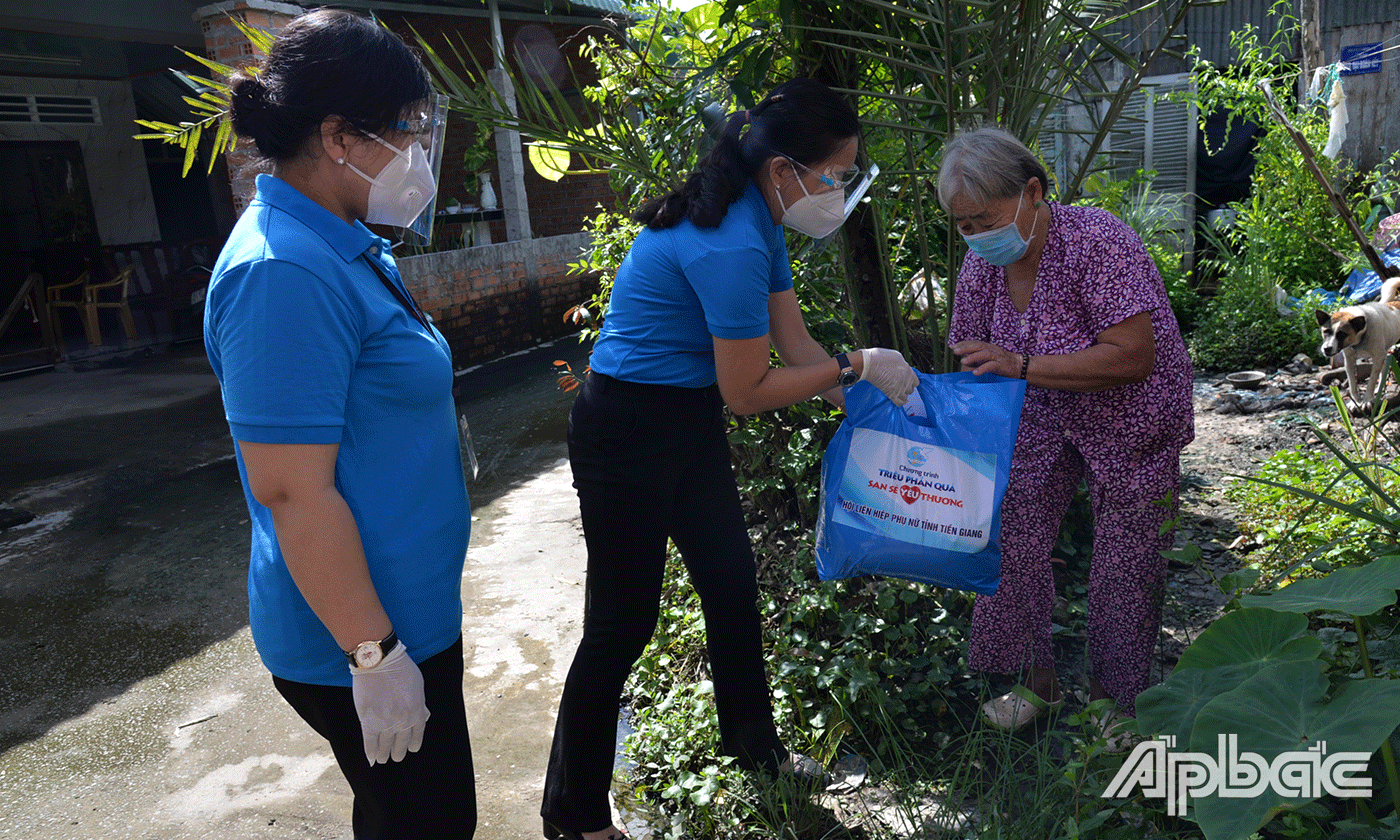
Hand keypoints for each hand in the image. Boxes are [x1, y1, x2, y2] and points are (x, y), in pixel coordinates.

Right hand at [350, 643, 429, 764]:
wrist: (380, 662)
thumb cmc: (400, 669)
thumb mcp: (418, 686)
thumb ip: (420, 703)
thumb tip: (424, 716)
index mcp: (417, 712)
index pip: (417, 734)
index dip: (413, 743)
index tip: (411, 749)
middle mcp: (403, 721)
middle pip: (401, 742)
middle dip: (398, 751)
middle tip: (396, 757)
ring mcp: (386, 723)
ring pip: (385, 745)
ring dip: (384, 754)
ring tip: (383, 760)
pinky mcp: (369, 722)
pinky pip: (370, 742)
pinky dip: (370, 752)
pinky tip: (371, 759)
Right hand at [858, 348, 918, 405]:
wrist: (869, 365)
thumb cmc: (882, 358)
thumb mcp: (897, 356)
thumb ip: (903, 365)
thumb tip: (904, 369)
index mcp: (909, 372)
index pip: (916, 382)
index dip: (911, 381)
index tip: (907, 381)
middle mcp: (906, 382)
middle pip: (911, 390)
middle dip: (906, 388)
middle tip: (901, 385)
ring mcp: (899, 389)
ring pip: (905, 397)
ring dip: (902, 395)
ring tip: (898, 392)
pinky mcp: (890, 395)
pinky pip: (899, 403)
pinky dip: (900, 402)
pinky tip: (897, 399)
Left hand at [950, 340, 1019, 377]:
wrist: (1020, 366)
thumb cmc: (1002, 363)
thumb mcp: (988, 359)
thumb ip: (977, 359)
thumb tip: (964, 360)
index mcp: (988, 347)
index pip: (975, 343)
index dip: (964, 343)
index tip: (953, 346)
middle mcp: (992, 349)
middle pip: (978, 346)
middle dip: (966, 347)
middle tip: (955, 351)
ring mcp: (997, 357)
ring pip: (984, 354)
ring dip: (973, 357)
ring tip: (963, 361)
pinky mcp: (1001, 365)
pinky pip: (991, 366)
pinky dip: (983, 368)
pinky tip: (975, 372)